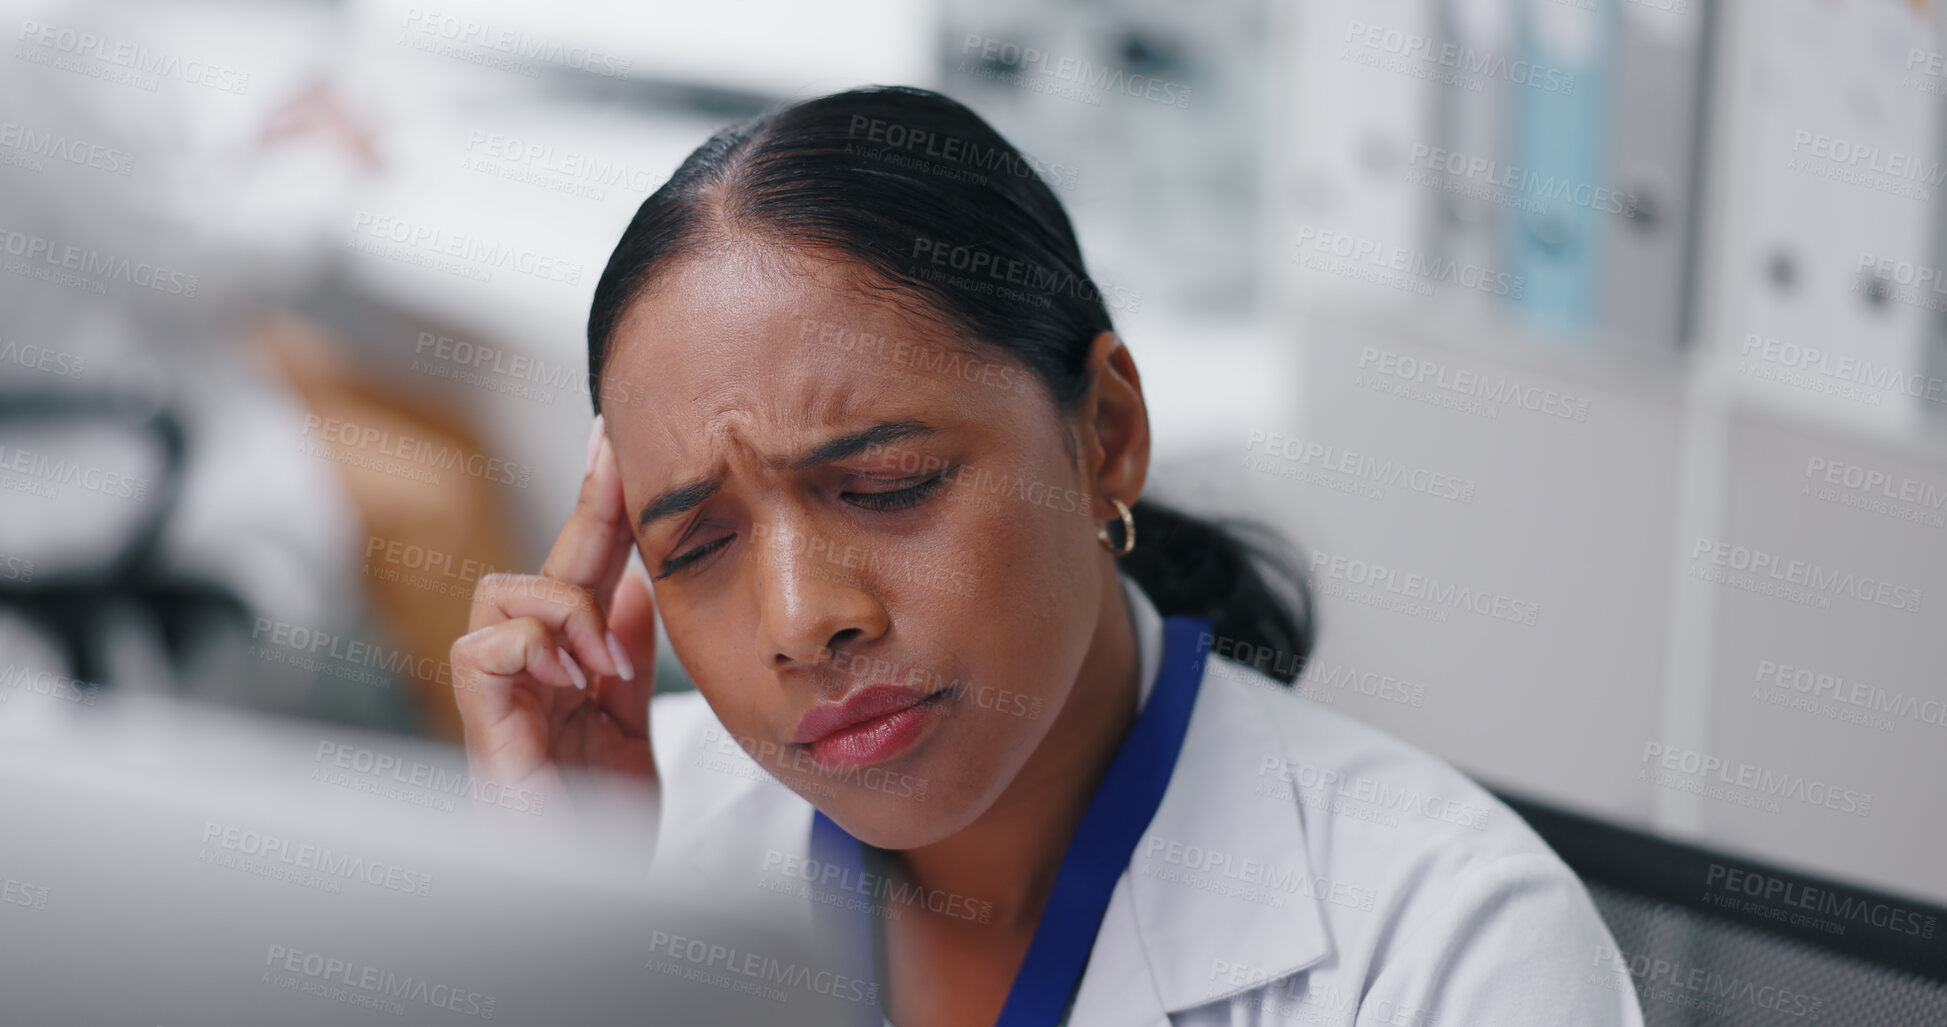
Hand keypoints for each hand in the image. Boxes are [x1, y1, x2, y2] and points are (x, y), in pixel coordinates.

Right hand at [449, 420, 657, 807]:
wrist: (594, 896)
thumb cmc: (602, 823)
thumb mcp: (631, 722)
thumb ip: (625, 653)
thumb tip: (636, 582)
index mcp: (565, 666)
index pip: (582, 568)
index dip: (602, 504)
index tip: (620, 440)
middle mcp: (526, 675)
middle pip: (540, 563)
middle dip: (587, 509)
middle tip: (622, 464)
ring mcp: (501, 702)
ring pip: (498, 595)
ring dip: (561, 607)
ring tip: (607, 657)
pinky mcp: (486, 736)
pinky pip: (481, 655)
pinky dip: (533, 651)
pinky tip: (577, 677)